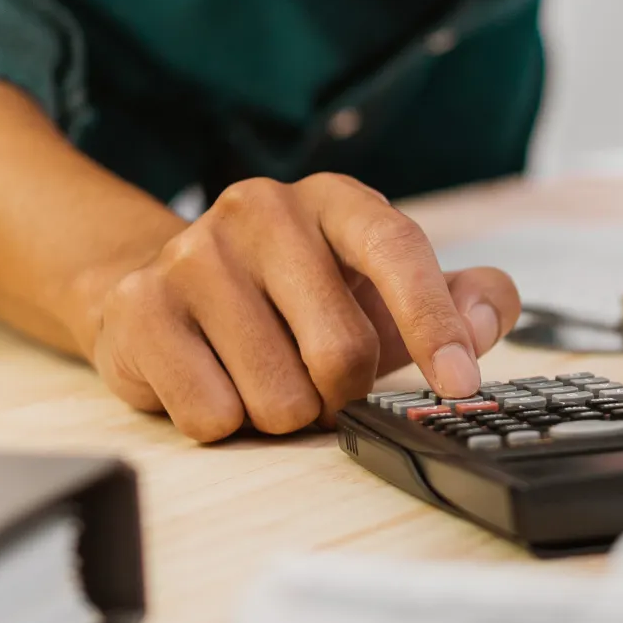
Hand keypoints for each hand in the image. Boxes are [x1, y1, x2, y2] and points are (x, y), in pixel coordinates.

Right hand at [77, 174, 518, 441]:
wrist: (174, 294)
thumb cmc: (304, 300)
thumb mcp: (392, 293)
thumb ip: (466, 301)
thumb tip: (482, 323)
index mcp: (336, 200)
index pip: (398, 251)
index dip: (436, 324)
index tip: (462, 385)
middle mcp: (263, 211)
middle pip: (341, 351)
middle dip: (345, 393)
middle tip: (327, 384)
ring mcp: (193, 255)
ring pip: (278, 397)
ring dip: (285, 413)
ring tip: (264, 375)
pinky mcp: (139, 309)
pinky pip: (212, 415)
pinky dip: (227, 421)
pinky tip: (214, 379)